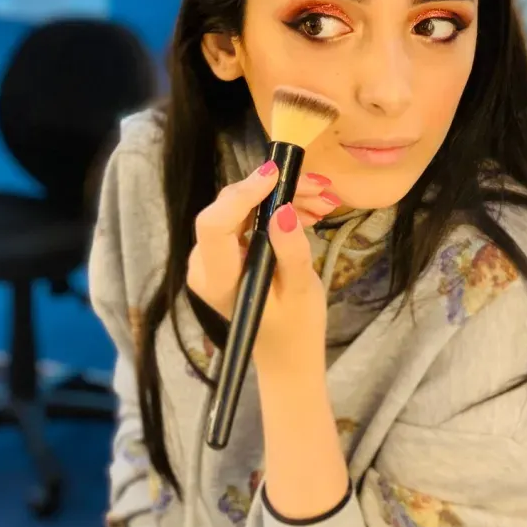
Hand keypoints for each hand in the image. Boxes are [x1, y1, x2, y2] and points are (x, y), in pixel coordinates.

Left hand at [187, 161, 330, 375]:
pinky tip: (307, 210)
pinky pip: (244, 217)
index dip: (243, 194)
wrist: (285, 350)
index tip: (276, 175)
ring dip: (281, 197)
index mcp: (218, 280)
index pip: (214, 225)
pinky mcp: (222, 251)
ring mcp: (209, 256)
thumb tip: (283, 210)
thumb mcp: (301, 291)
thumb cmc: (295, 327)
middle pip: (229, 209)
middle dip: (273, 190)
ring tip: (323, 199)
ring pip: (240, 207)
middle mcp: (203, 264)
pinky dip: (274, 208)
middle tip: (319, 187)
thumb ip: (291, 252)